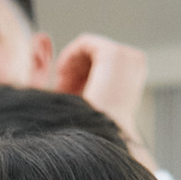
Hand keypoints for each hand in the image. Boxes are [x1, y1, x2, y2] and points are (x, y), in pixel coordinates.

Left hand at [51, 33, 149, 148]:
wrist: (97, 139)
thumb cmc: (90, 127)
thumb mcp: (84, 97)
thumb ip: (74, 75)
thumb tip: (44, 41)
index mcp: (136, 75)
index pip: (102, 63)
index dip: (80, 77)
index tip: (69, 94)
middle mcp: (136, 63)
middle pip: (95, 55)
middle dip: (75, 71)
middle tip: (64, 91)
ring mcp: (127, 56)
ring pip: (88, 49)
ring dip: (71, 66)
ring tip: (64, 87)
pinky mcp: (113, 53)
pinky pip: (84, 43)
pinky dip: (69, 57)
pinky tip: (62, 76)